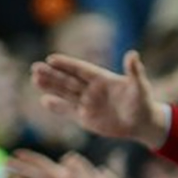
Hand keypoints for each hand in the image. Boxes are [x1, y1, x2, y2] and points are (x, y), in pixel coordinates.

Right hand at [31, 50, 169, 148]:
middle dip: (52, 74)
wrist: (142, 123)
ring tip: (34, 79)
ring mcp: (87, 103)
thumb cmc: (143, 102)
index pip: (80, 69)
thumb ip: (134, 71)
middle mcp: (91, 89)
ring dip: (50, 87)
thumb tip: (132, 54)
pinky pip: (69, 111)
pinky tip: (44, 101)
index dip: (66, 64)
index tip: (51, 58)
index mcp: (102, 78)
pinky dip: (57, 107)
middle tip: (34, 68)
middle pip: (68, 80)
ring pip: (65, 93)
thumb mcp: (140, 87)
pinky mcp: (86, 118)